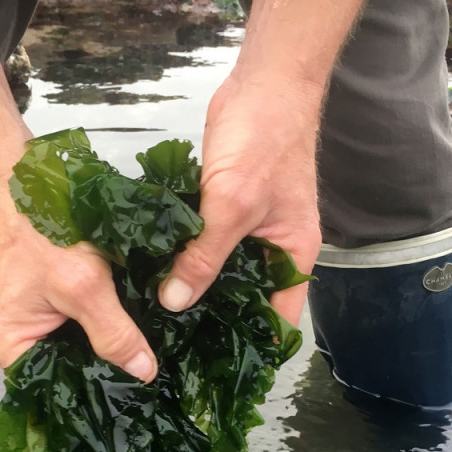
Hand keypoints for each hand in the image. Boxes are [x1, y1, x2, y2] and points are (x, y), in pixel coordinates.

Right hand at [0, 204, 157, 380]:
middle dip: (107, 368)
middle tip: (151, 376)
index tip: (134, 396)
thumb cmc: (38, 228)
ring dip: (110, 343)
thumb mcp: (82, 286)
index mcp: (13, 348)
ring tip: (149, 354)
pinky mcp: (53, 298)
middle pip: (70, 368)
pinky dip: (107, 321)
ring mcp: (37, 318)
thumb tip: (144, 372)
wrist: (17, 174)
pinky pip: (83, 321)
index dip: (95, 392)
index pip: (57, 389)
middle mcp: (21, 339)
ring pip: (80, 344)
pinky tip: (136, 326)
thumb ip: (115, 332)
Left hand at [159, 72, 322, 325]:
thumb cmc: (265, 141)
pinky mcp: (225, 214)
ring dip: (197, 292)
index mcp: (294, 257)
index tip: (219, 368)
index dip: (255, 346)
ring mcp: (250, 233)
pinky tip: (158, 279)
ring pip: (223, 276)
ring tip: (162, 323)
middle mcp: (274, 251)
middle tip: (179, 350)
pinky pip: (206, 249)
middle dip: (219, 323)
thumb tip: (174, 303)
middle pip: (247, 301)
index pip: (279, 320)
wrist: (264, 84)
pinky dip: (186, 262)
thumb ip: (204, 257)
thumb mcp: (233, 205)